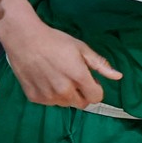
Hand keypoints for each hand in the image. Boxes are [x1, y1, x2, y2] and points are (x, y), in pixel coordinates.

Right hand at [1, 16, 120, 107]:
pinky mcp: (35, 98)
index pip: (96, 98)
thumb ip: (100, 64)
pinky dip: (49, 94)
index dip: (95, 88)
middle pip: (81, 104)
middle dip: (80, 93)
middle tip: (71, 77)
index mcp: (79, 78)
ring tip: (55, 76)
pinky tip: (44, 78)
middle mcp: (64, 91)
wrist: (24, 39)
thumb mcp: (80, 48)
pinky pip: (49, 102)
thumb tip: (118, 76)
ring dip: (65, 94)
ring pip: (65, 103)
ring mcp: (49, 97)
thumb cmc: (54, 40)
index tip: (88, 79)